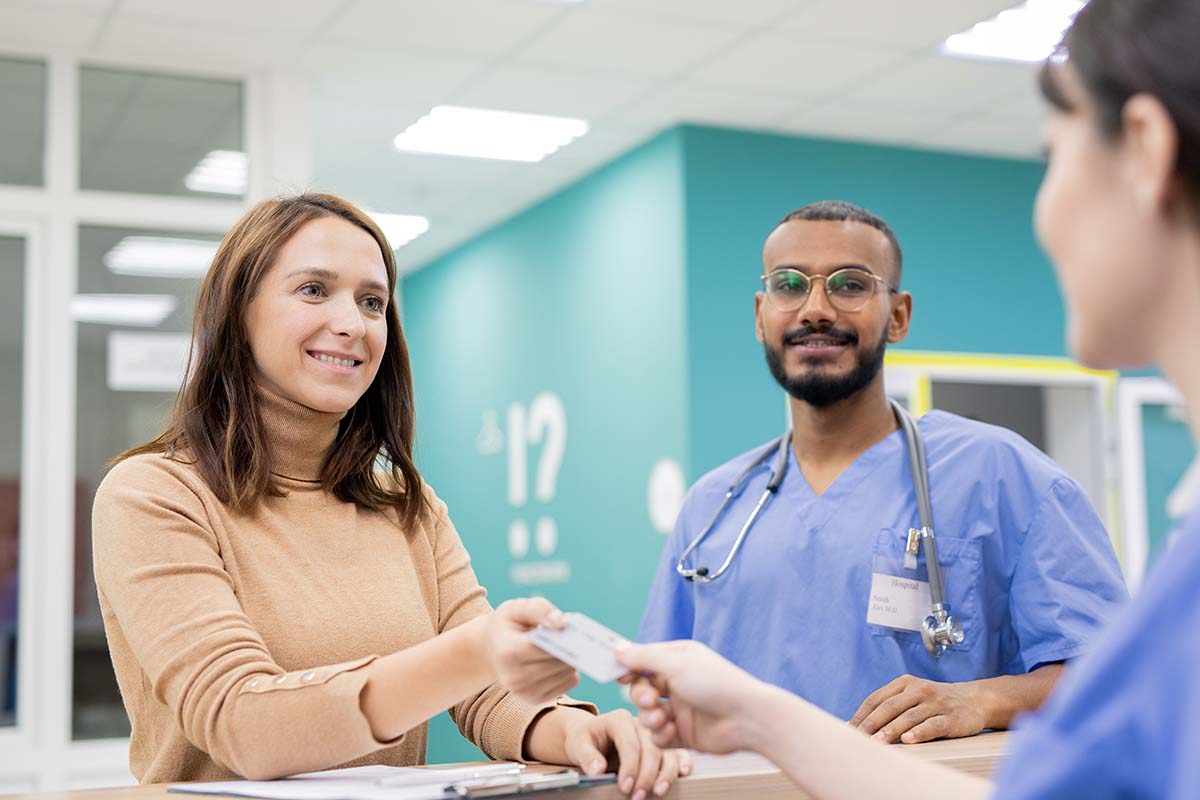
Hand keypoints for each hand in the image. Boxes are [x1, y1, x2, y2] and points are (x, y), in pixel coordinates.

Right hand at [484, 598, 577, 703]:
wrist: (492, 649)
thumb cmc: (508, 625)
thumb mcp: (517, 608)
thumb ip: (540, 610)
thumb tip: (563, 623)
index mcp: (508, 652)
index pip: (545, 647)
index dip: (562, 636)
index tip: (572, 627)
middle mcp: (514, 677)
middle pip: (559, 662)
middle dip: (569, 646)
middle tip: (571, 634)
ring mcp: (524, 692)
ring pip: (568, 673)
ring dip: (571, 658)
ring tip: (561, 646)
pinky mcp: (536, 700)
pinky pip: (570, 682)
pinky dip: (569, 670)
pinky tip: (557, 660)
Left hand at [560, 710, 691, 799]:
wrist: (591, 737)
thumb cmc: (585, 739)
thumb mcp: (578, 744)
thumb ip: (587, 756)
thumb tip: (598, 770)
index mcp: (619, 719)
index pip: (629, 742)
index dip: (629, 766)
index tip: (625, 786)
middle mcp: (640, 724)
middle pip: (651, 748)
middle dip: (646, 775)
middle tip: (637, 796)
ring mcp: (653, 734)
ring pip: (667, 750)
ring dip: (665, 773)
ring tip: (658, 791)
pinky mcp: (662, 745)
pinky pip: (677, 751)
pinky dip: (682, 762)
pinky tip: (683, 774)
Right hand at [616, 641, 767, 754]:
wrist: (747, 719)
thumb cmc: (718, 684)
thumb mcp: (676, 663)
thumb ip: (643, 657)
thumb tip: (617, 648)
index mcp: (677, 659)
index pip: (643, 660)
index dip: (627, 668)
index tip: (615, 675)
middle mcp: (678, 683)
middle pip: (642, 688)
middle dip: (640, 695)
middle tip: (648, 699)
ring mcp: (681, 708)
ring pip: (647, 713)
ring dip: (649, 716)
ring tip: (660, 718)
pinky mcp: (683, 733)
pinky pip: (659, 735)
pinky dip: (660, 734)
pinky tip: (670, 731)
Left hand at [849, 675, 986, 743]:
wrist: (973, 699)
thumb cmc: (935, 701)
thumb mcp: (912, 695)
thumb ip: (890, 705)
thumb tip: (860, 724)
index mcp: (904, 683)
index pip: (876, 698)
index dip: (861, 715)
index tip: (848, 730)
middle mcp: (918, 690)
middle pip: (889, 707)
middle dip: (871, 723)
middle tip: (858, 738)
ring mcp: (935, 703)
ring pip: (908, 717)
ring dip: (890, 730)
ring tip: (877, 742)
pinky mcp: (950, 718)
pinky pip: (932, 725)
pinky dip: (919, 732)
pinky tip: (907, 740)